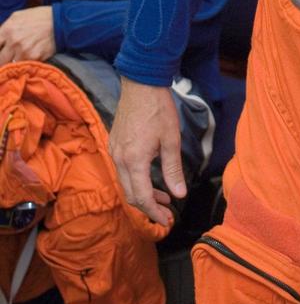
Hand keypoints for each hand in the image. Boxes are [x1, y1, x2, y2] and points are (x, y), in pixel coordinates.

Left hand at [0, 7, 55, 63]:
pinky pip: (23, 66)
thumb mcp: (18, 16)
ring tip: (19, 60)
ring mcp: (23, 51)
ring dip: (12, 64)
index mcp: (8, 29)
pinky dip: (24, 65)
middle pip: (0, 60)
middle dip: (2, 60)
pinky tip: (28, 59)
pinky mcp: (34, 58)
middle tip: (6, 59)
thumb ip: (5, 28)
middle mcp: (13, 41)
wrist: (60, 21)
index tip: (1, 52)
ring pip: (10, 66)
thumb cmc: (39, 17)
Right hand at [109, 77, 184, 226]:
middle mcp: (119, 159)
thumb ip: (173, 170)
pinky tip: (151, 178)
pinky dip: (137, 179)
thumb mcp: (171, 140)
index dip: (154, 213)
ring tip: (164, 197)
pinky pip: (123, 170)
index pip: (142, 197)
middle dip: (148, 207)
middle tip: (166, 214)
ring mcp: (114, 150)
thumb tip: (179, 194)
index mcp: (134, 160)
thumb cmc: (159, 109)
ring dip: (143, 193)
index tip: (167, 221)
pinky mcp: (115, 143)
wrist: (141, 82)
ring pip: (127, 183)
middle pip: (131, 194)